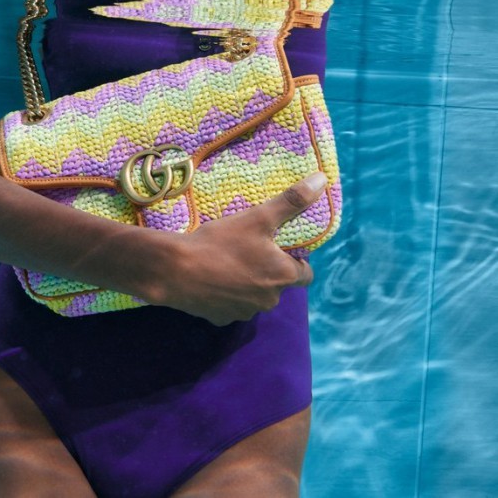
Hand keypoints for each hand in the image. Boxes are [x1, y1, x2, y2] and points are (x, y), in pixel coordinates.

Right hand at [155, 172, 325, 324]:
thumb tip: (322, 180)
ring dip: (247, 283)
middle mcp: (269, 300)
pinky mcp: (221, 319)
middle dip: (267, 270)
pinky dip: (225, 294)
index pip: (305, 274)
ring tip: (226, 261)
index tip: (278, 246)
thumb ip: (291, 201)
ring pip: (253, 296)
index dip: (296, 260)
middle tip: (247, 248)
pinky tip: (210, 277)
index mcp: (283, 276)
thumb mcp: (258, 216)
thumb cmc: (221, 242)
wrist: (176, 270)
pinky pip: (230, 305)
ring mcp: (244, 313)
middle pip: (277, 285)